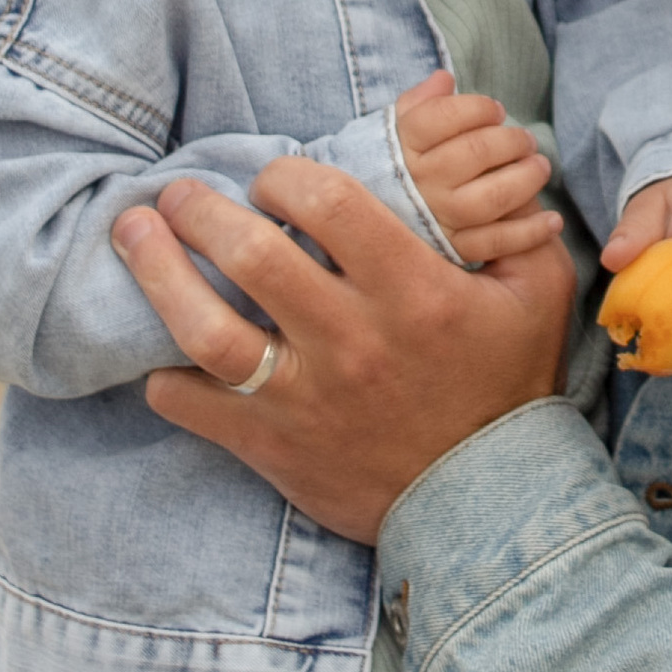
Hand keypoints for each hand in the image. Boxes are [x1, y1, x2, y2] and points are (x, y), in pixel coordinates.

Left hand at [112, 161, 575, 536]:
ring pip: (206, 329)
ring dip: (158, 274)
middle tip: (180, 194)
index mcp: (413, 293)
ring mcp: (306, 397)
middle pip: (253, 256)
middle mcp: (352, 341)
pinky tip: (154, 347)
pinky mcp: (272, 444)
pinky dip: (163, 374)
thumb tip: (509, 168)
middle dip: (202, 210)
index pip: (329, 204)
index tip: (273, 178)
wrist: (481, 504)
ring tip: (134, 234)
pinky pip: (193, 406)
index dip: (288, 175)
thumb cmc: (504, 389)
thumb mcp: (537, 299)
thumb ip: (522, 230)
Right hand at [394, 70, 561, 265]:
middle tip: (526, 139)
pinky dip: (530, 232)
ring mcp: (438, 218)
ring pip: (491, 198)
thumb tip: (445, 79)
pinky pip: (496, 242)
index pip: (442, 116)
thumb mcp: (397, 130)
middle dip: (510, 140)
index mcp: (403, 147)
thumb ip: (419, 102)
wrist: (371, 223)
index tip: (496, 111)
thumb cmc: (398, 165)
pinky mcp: (455, 250)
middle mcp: (420, 183)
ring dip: (525, 180)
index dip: (478, 108)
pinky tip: (554, 221)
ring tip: (540, 167)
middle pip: (475, 153)